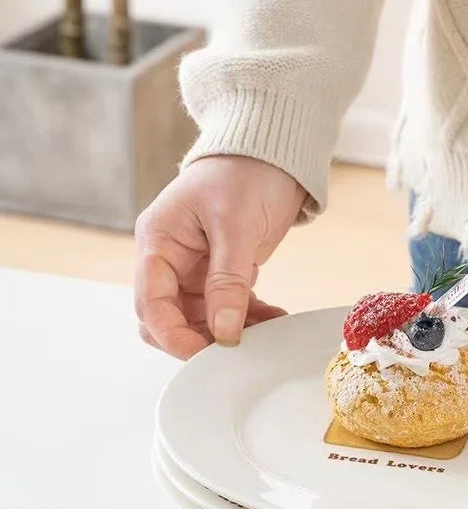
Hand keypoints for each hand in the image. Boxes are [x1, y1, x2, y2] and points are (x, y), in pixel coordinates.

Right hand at [135, 156, 304, 358]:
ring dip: (230, 330)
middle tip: (236, 351)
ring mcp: (196, 267)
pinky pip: (228, 306)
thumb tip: (224, 332)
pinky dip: (249, 317)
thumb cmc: (246, 173)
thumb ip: (228, 281)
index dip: (172, 335)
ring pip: (202, 318)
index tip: (203, 356)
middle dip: (198, 338)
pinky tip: (274, 319)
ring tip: (268, 332)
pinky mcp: (222, 271)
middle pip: (170, 317)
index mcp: (159, 242)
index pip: (151, 303)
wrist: (274, 152)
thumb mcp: (236, 226)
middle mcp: (171, 258)